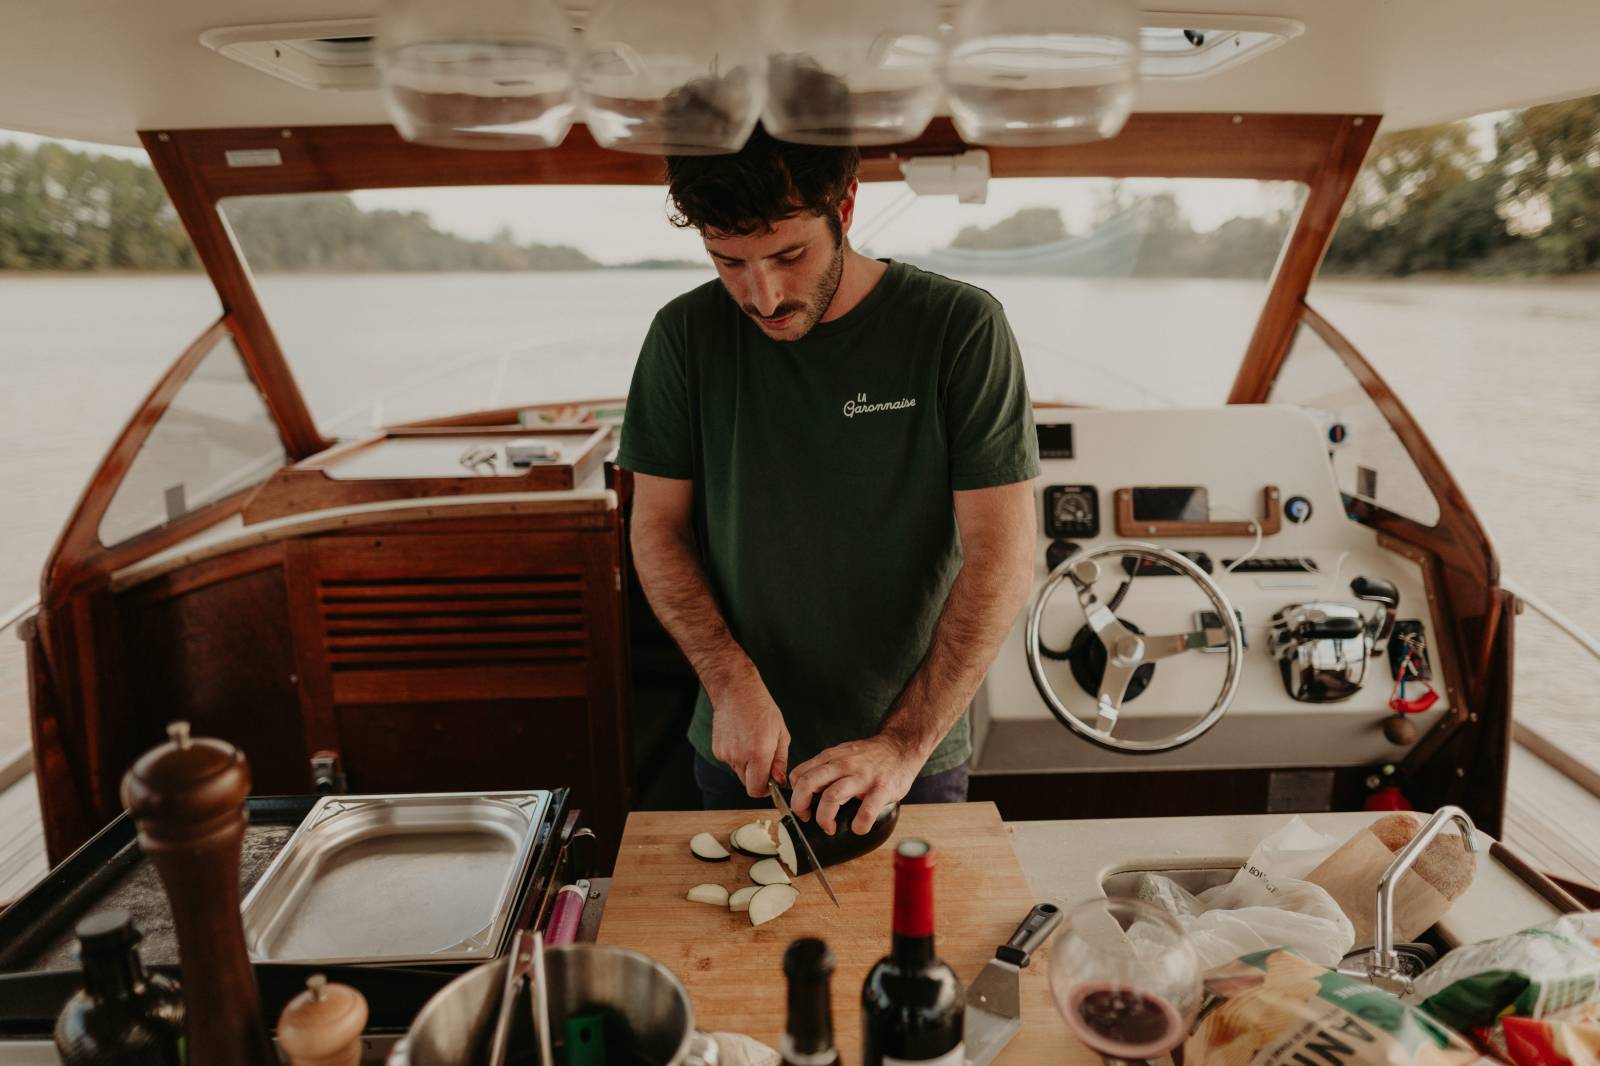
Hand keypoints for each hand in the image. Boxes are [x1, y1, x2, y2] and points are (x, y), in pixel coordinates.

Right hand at [709, 672, 790, 797]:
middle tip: (764, 759)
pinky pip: (730, 762)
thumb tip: (779, 781)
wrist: (736, 692)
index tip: (770, 782)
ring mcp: (725, 754)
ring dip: (747, 765)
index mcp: (758, 753)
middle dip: (757, 777)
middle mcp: (739, 756)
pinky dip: (737, 756)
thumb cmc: (761, 709)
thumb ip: (780, 761)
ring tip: (752, 743)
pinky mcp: (717, 750)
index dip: (765, 789)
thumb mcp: (781, 733)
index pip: (756, 789)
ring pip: (739, 772)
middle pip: (747, 784)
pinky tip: (741, 739)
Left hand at [788, 735, 921, 835]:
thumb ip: (825, 768)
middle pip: (808, 783)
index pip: (799, 775)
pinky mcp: (882, 789)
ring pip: (831, 797)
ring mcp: (862, 776)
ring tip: (829, 827)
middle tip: (807, 819)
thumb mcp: (842, 754)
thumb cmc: (870, 756)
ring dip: (825, 818)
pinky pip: (866, 812)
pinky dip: (858, 825)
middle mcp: (843, 765)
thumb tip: (804, 790)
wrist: (901, 747)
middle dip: (800, 806)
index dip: (794, 795)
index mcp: (831, 757)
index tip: (802, 808)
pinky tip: (858, 827)